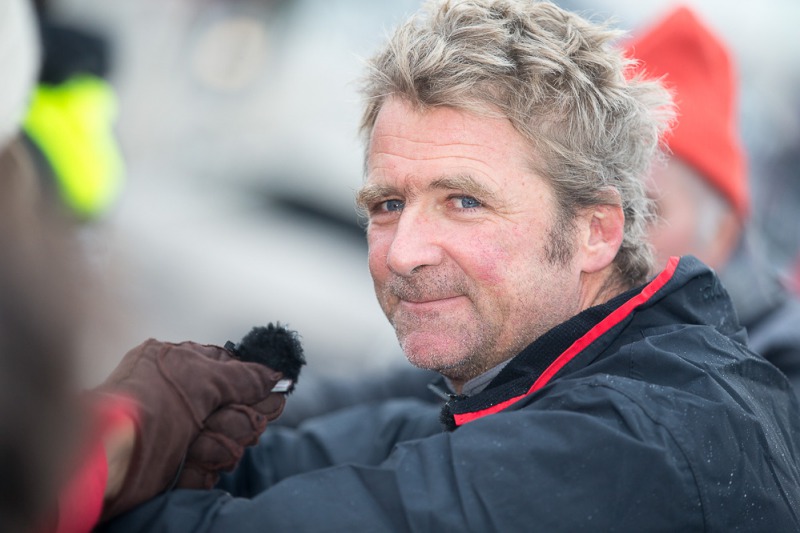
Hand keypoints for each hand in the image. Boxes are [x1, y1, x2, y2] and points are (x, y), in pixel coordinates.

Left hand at [95, 339, 284, 519]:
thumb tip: (273, 374)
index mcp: (183, 366)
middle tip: (225, 421)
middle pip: (238, 410)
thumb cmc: (148, 406)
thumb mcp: (201, 378)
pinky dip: (200, 467)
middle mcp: (183, 399)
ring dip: (218, 444)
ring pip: (229, 442)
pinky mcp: (177, 468)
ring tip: (194, 444)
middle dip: (237, 420)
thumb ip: (242, 376)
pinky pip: (210, 470)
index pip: (235, 374)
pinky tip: (184, 462)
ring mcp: (181, 434)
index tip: (272, 398)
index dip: (254, 388)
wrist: (111, 456)